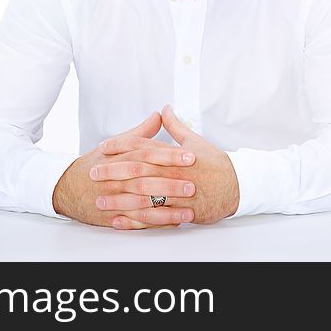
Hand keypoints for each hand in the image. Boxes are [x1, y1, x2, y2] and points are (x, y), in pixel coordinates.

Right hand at [52, 111, 195, 227]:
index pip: (147, 154)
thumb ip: (140, 132)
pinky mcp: (113, 217)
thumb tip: (159, 115)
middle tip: (193, 184)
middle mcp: (116, 179)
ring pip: (143, 204)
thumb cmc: (94, 165)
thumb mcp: (114, 146)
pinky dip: (155, 224)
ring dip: (167, 208)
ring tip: (189, 209)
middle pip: (146, 179)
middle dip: (170, 183)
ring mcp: (114, 199)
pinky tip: (173, 223)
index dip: (169, 155)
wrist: (66, 188)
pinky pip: (137, 222)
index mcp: (119, 158)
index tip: (190, 156)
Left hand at [98, 104, 239, 227]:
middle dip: (113, 172)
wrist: (236, 185)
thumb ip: (175, 126)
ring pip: (142, 197)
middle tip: (93, 172)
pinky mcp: (180, 212)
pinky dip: (135, 221)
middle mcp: (172, 173)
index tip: (104, 147)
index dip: (121, 145)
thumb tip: (164, 109)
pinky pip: (154, 218)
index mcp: (174, 154)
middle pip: (137, 171)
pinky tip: (119, 220)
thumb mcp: (194, 141)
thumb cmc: (215, 163)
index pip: (143, 147)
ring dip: (119, 199)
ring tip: (100, 200)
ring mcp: (176, 194)